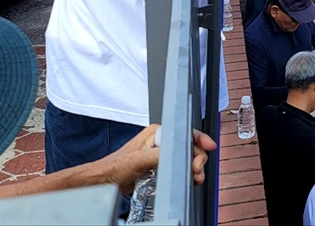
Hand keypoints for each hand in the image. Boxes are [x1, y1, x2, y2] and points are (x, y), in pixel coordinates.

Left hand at [99, 126, 216, 193]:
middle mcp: (160, 141)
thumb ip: (160, 154)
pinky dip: (185, 174)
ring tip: (195, 178)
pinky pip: (178, 167)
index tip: (209, 148)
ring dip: (193, 169)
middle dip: (197, 159)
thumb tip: (178, 154)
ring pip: (185, 158)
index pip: (185, 133)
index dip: (199, 141)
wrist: (105, 181)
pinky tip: (187, 180)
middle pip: (189, 147)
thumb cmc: (115, 167)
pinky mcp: (159, 165)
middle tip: (197, 171)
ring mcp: (160, 153)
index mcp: (157, 132)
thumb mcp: (139, 159)